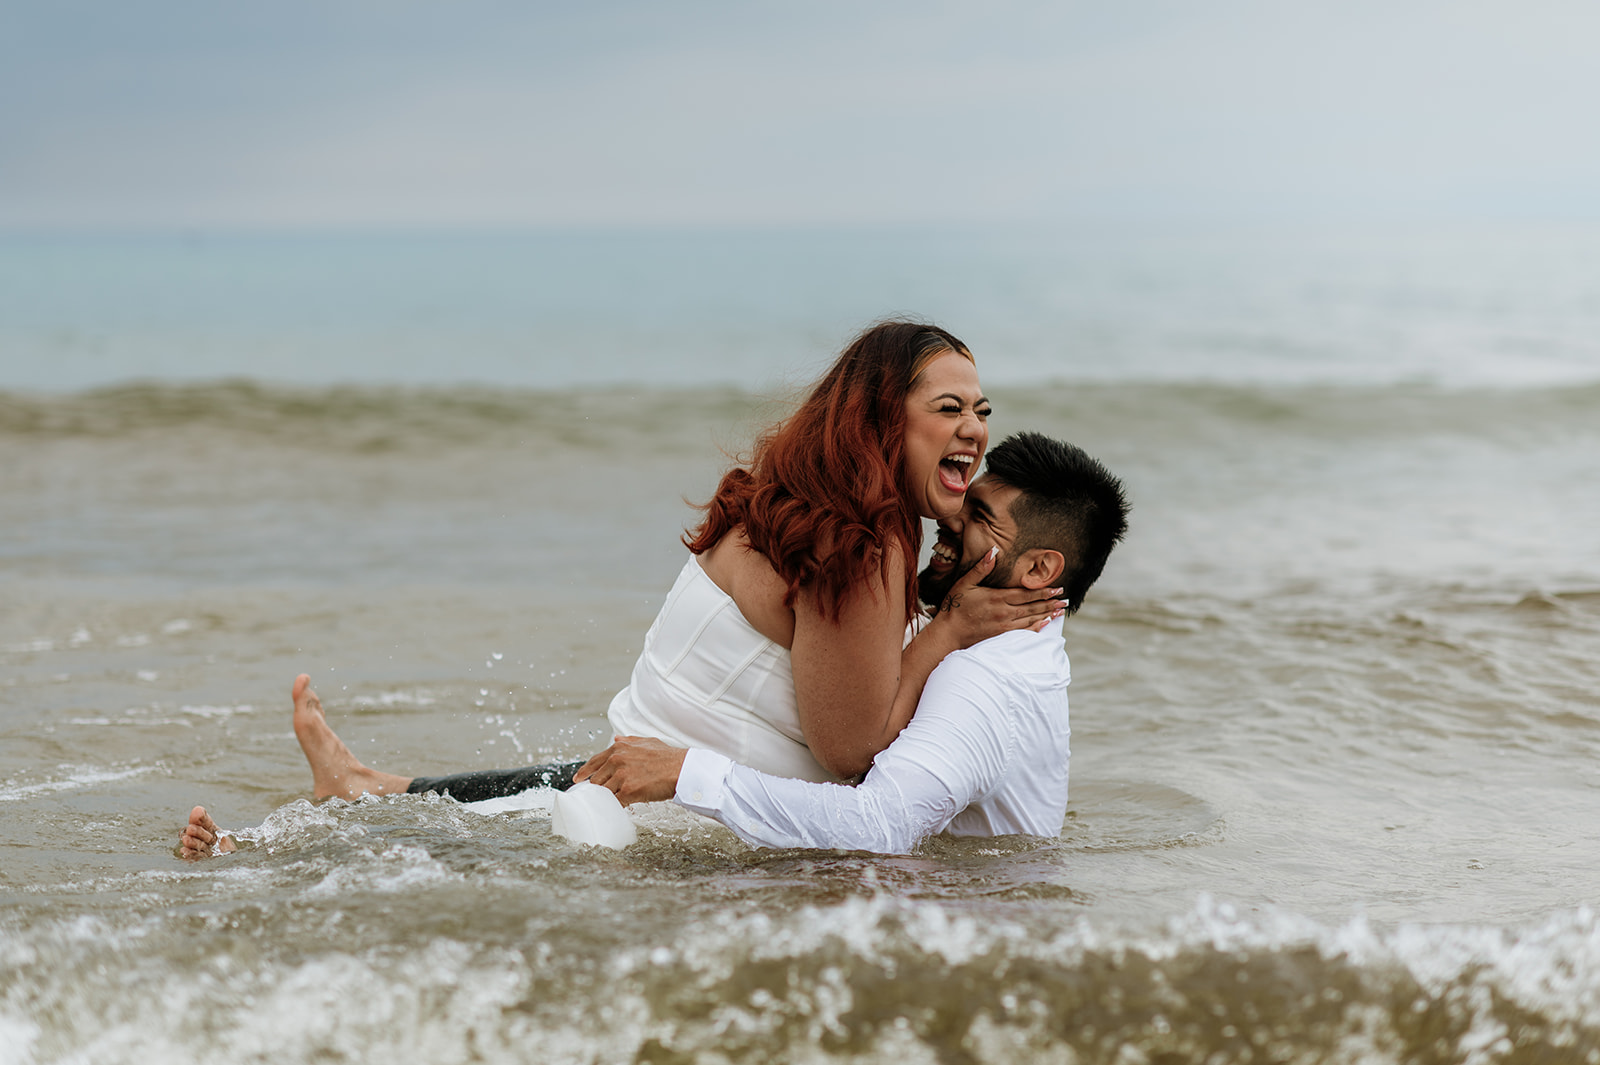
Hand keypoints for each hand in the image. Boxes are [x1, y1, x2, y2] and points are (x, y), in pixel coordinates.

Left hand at [574, 736, 687, 805]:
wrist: (681, 769)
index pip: (594, 761)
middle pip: (596, 779)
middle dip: (598, 788)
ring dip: (607, 798)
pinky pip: (615, 802)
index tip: (578, 779)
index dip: (584, 772)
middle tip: (600, 794)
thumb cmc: (667, 757)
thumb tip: (616, 738)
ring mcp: (621, 776)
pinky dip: (616, 805)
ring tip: (614, 800)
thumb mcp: (646, 742)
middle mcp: (617, 760)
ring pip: (603, 792)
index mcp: (619, 748)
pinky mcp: (628, 791)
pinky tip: (621, 806)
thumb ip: (628, 741)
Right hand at [931, 548, 1064, 647]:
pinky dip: (1036, 627)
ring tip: (1060, 611)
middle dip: (1050, 602)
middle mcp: (1003, 612)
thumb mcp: (965, 583)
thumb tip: (993, 551)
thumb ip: (981, 568)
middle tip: (1065, 600)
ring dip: (1047, 614)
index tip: (1057, 588)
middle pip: (1032, 607)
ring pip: (1030, 619)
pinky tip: (1045, 624)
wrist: (948, 633)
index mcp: (997, 597)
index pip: (1026, 594)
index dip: (1043, 591)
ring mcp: (1003, 626)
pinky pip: (1023, 632)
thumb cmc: (954, 607)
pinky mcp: (1001, 636)